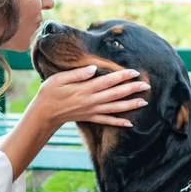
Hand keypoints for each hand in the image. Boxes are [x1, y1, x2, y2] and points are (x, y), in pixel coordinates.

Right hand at [31, 65, 149, 127]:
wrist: (44, 114)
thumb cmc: (49, 92)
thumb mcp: (59, 79)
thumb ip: (77, 74)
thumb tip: (93, 68)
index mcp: (85, 89)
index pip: (107, 81)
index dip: (122, 76)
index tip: (135, 72)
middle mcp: (91, 101)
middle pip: (115, 94)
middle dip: (132, 89)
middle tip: (147, 85)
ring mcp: (91, 111)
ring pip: (115, 108)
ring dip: (130, 105)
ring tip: (144, 102)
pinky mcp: (89, 117)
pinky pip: (107, 121)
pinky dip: (118, 122)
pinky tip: (130, 123)